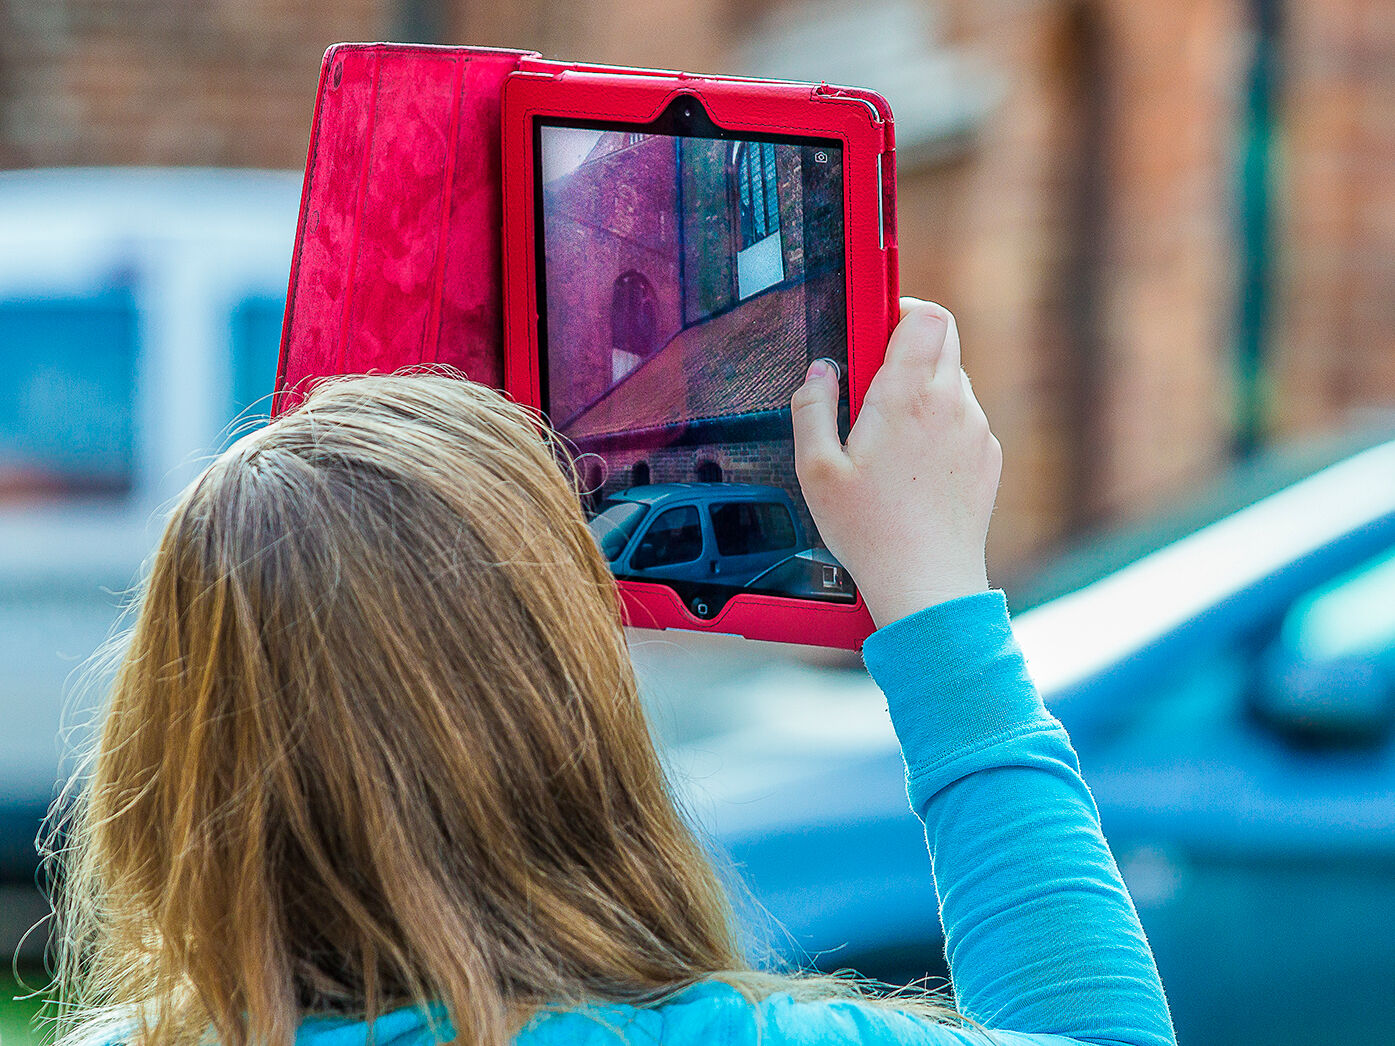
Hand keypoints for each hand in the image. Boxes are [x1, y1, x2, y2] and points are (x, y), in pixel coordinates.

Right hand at [791, 299, 1001, 627]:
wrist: (928, 581)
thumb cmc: (871, 531)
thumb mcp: (816, 469)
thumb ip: (812, 407)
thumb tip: (820, 372)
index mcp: (907, 398)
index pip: (924, 316)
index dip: (898, 310)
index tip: (873, 328)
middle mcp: (950, 404)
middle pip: (943, 336)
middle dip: (907, 345)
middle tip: (872, 381)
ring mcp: (975, 429)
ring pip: (953, 378)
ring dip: (923, 387)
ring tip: (888, 435)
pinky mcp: (987, 456)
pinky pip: (964, 417)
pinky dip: (940, 424)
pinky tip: (912, 466)